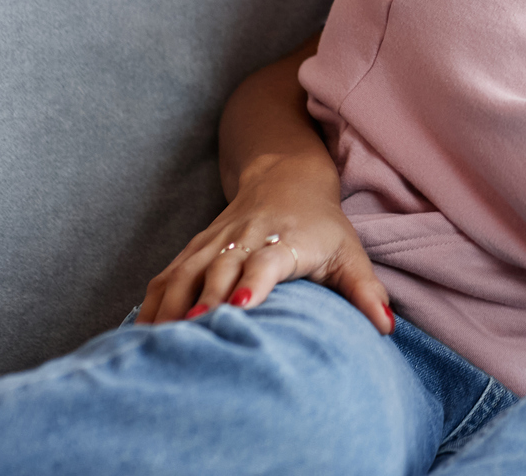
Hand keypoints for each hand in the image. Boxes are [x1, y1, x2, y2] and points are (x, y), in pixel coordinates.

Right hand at [137, 150, 392, 332]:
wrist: (286, 178)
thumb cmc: (323, 227)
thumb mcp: (350, 254)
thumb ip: (365, 291)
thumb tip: (386, 327)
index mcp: (287, 239)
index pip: (267, 259)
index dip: (253, 280)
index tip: (240, 305)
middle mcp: (246, 238)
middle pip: (218, 270)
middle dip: (203, 303)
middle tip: (190, 341)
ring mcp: (215, 242)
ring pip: (184, 274)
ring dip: (169, 308)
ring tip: (156, 347)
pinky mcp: (194, 248)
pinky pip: (166, 277)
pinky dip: (151, 304)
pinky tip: (139, 336)